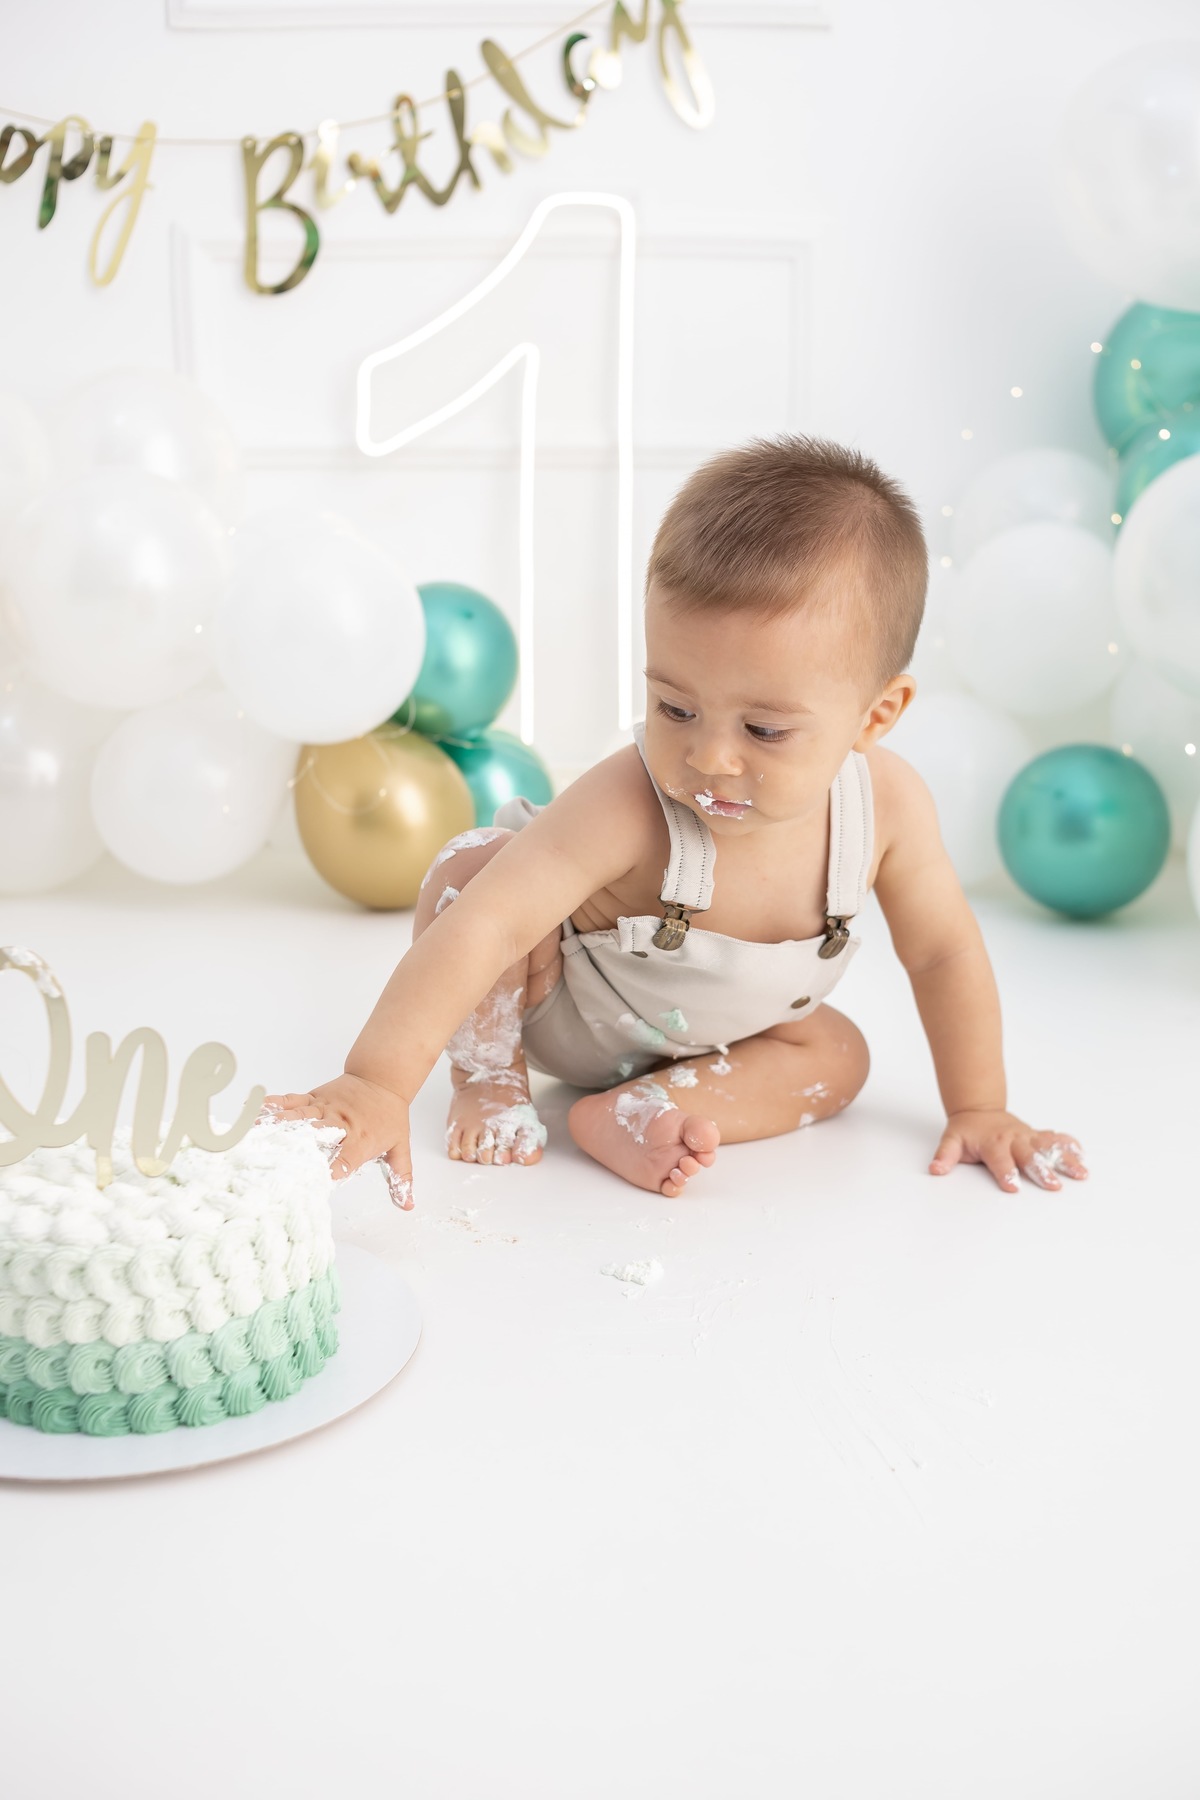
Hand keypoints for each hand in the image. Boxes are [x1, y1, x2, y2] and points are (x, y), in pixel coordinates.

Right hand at [259, 1073, 414, 1209]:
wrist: (383, 1078)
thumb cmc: (390, 1115)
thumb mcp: (400, 1147)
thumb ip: (401, 1178)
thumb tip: (407, 1206)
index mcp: (361, 1139)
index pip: (347, 1157)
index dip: (335, 1168)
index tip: (321, 1181)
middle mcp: (340, 1123)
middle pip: (318, 1135)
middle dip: (299, 1147)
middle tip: (277, 1160)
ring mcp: (325, 1108)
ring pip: (300, 1116)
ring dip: (279, 1125)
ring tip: (256, 1134)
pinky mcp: (314, 1097)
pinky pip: (292, 1100)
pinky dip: (274, 1105)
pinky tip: (255, 1110)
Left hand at [929, 1110, 1087, 1193]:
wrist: (978, 1109)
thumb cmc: (966, 1130)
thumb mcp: (951, 1141)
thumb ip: (944, 1156)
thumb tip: (935, 1170)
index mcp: (993, 1143)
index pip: (999, 1160)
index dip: (1005, 1173)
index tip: (1012, 1186)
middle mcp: (1013, 1139)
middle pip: (1029, 1156)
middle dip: (1041, 1171)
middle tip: (1053, 1185)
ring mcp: (1027, 1137)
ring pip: (1049, 1147)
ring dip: (1065, 1159)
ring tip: (1081, 1173)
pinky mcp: (1036, 1136)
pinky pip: (1056, 1139)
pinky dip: (1070, 1145)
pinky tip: (1084, 1156)